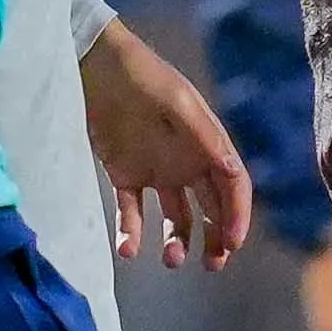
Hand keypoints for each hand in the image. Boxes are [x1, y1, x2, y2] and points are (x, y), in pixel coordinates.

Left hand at [80, 14, 250, 269]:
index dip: (237, 217)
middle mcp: (187, 162)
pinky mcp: (124, 175)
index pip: (232, 188)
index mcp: (207, 145)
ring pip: (175, 218)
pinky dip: (131, 234)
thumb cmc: (143, 77)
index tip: (232, 244)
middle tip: (213, 264)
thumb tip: (236, 172)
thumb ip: (206, 137)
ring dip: (177, 241)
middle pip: (211, 210)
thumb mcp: (179, 103)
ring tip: (171, 260)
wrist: (94, 66)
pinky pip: (132, 212)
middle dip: (216, 239)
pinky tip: (128, 249)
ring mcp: (156, 171)